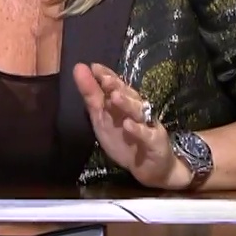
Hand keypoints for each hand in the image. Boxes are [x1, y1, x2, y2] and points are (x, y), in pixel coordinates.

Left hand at [72, 62, 189, 189]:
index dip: (107, 76)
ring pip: (139, 111)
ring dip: (127, 103)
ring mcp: (148, 124)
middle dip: (117, 86)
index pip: (117, 85)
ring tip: (114, 97)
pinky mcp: (156, 142)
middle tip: (104, 79)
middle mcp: (138, 110)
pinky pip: (147, 135)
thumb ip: (91, 94)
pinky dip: (138, 130)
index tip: (95, 67)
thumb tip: (79, 67)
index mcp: (125, 103)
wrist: (149, 168)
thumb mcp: (102, 117)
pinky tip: (128, 125)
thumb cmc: (124, 139)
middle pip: (128, 95)